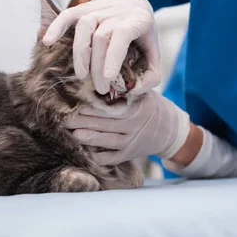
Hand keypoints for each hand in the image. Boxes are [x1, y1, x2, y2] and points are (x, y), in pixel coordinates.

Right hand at [42, 0, 160, 94]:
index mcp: (137, 20)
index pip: (122, 35)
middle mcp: (117, 11)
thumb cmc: (142, 35)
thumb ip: (151, 76)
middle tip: (100, 88)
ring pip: (84, 25)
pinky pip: (67, 14)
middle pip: (101, 37)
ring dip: (81, 52)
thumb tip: (132, 90)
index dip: (113, 56)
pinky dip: (56, 27)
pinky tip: (47, 42)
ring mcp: (99, 8)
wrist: (132, 3)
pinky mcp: (84, 8)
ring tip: (82, 74)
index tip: (107, 78)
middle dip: (98, 66)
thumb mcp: (154, 53)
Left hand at [64, 91, 190, 164]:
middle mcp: (135, 125)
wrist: (170, 131)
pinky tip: (85, 154)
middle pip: (106, 123)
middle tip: (65, 119)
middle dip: (84, 121)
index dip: (94, 106)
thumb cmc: (151, 106)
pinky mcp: (130, 154)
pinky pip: (113, 158)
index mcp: (138, 107)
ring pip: (108, 141)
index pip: (113, 107)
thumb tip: (98, 78)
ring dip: (90, 138)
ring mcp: (133, 141)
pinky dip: (100, 157)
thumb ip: (125, 89)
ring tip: (73, 135)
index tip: (77, 103)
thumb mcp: (144, 93)